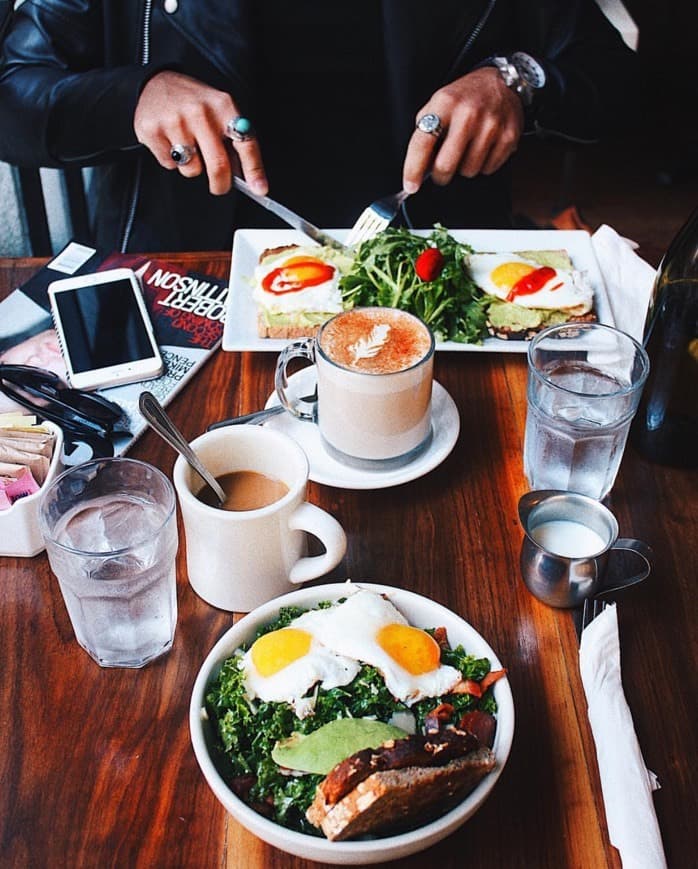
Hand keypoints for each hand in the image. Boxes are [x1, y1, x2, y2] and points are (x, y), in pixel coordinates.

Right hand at [133, 71, 267, 195]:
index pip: (245, 143)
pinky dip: (172, 160)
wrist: (154, 83)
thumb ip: (231, 140)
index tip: (260, 189)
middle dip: (221, 184)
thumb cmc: (192, 101)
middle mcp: (200, 112)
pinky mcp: (153, 130)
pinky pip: (169, 164)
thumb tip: (243, 175)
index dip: (254, 170)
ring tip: (187, 147)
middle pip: (218, 165)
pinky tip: (170, 142)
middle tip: (220, 186)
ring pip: (192, 169)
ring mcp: (175, 121)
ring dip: (192, 168)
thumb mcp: (218, 110)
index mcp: (222, 106)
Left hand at [402, 68, 523, 191]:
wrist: (501, 81)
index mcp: (445, 103)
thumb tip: (418, 168)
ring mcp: (490, 125)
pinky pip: (488, 169)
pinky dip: (482, 165)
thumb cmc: (464, 97)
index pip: (423, 143)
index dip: (413, 169)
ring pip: (468, 171)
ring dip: (464, 168)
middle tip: (441, 170)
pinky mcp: (508, 136)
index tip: (411, 186)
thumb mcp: (439, 103)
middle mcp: (468, 114)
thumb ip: (426, 131)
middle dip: (440, 175)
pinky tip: (483, 148)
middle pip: (446, 165)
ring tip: (467, 149)